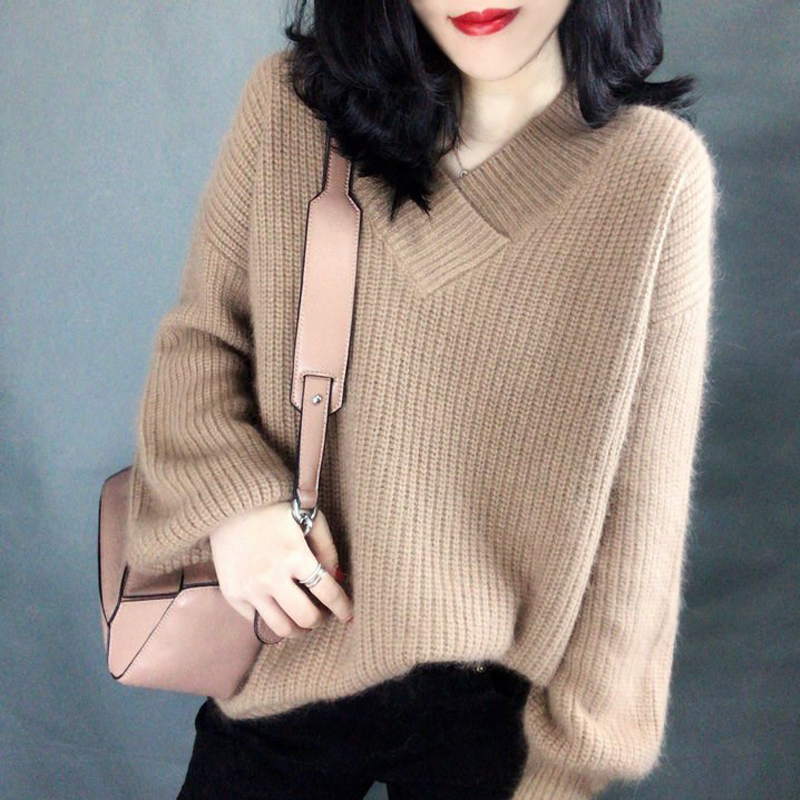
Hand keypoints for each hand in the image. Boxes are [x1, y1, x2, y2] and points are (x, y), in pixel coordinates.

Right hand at [209, 501, 353, 637]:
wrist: (231, 504)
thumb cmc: (276, 510)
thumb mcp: (311, 519)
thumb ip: (327, 551)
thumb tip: (337, 580)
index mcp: (295, 555)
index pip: (328, 593)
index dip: (343, 607)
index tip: (348, 614)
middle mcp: (271, 576)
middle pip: (306, 618)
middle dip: (320, 620)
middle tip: (322, 614)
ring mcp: (250, 588)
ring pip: (281, 628)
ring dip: (298, 629)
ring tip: (302, 619)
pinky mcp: (232, 593)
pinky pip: (257, 621)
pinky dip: (272, 619)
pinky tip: (279, 609)